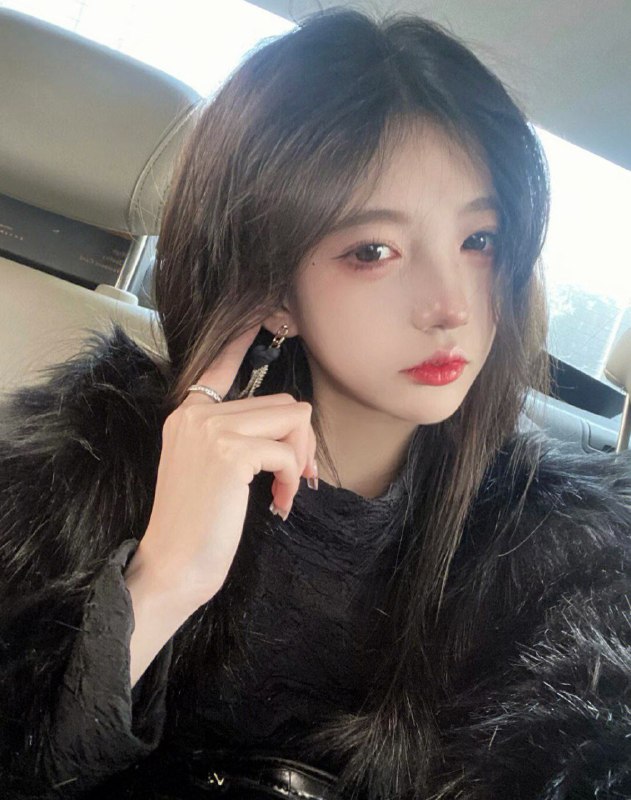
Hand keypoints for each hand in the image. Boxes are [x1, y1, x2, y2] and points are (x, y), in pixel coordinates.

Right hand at [125, 324, 317, 608]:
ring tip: (284, 490)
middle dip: (300, 441)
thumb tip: (292, 419)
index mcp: (189, 413)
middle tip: (293, 477)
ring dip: (300, 458)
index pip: (221, 362)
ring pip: (293, 419)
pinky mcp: (230, 452)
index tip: (270, 312)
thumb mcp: (209, 468)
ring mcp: (211, 430)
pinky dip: (292, 478)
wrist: (172, 566)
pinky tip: (278, 504)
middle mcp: (197, 413)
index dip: (244, 336)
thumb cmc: (196, 525)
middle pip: (282, 402)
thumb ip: (235, 436)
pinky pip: (288, 450)